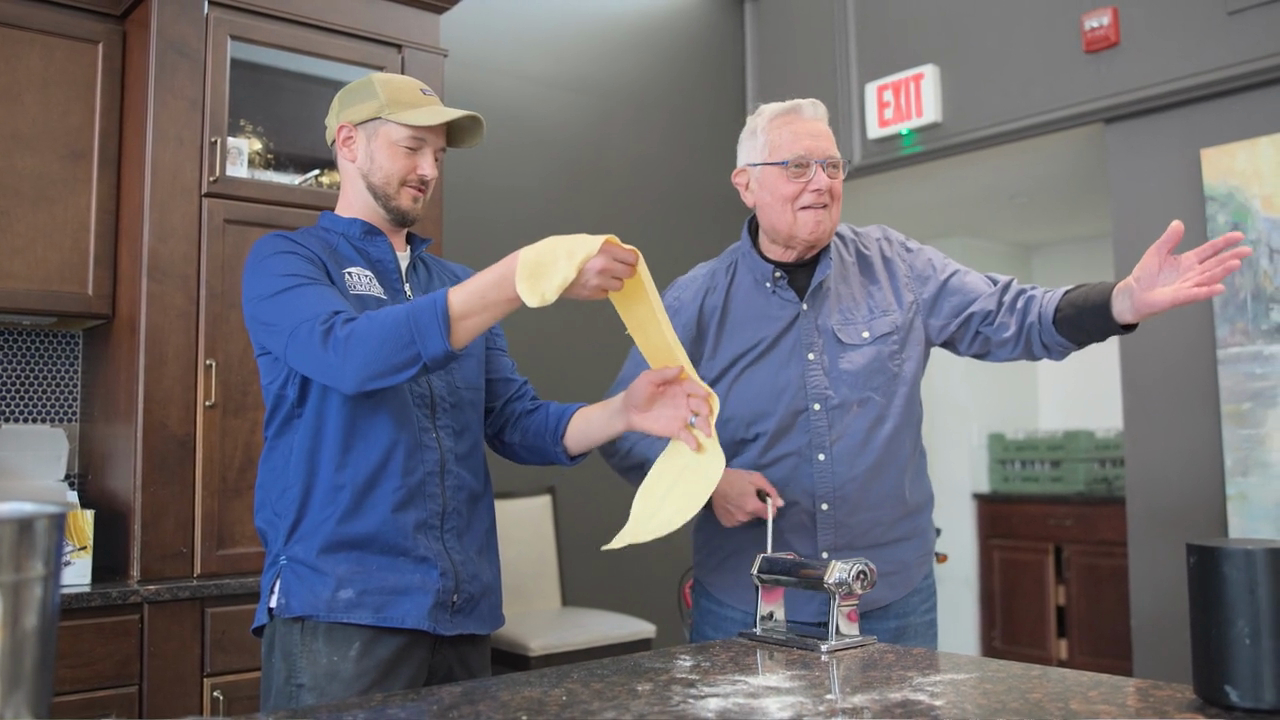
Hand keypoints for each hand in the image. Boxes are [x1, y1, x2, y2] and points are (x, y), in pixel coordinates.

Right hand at [563, 242, 638, 299]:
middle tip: (618, 267)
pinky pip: (605, 293)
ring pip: (619, 285)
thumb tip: (618, 250)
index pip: (632, 257)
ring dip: (614, 281)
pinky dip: (602, 289)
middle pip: (630, 273)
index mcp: (604, 249)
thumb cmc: (558, 252)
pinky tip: (592, 282)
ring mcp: (598, 282)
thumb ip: (603, 246)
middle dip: (625, 270)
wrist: (542, 269)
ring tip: (603, 275)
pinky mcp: (591, 294)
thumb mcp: (583, 241)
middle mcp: (604, 266)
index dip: (630, 258)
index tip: (628, 258)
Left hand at [620, 366, 712, 449]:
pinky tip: (695, 446)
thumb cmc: (638, 391)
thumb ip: (664, 373)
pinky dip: (693, 441)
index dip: (700, 390)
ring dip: (705, 426)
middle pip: (700, 404)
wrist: (628, 411)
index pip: (693, 387)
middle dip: (705, 408)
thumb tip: (681, 368)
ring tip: (708, 432)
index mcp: (680, 387)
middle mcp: (685, 401)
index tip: (705, 394)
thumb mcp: (648, 378)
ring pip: (698, 420)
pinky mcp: (677, 430)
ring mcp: (682, 417)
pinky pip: (688, 436)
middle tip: (706, 413)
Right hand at [709, 468, 784, 527]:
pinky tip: (731, 504)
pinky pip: (737, 520)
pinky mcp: (726, 523)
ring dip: (746, 511)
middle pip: (758, 515)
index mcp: (752, 506)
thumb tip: (781, 504)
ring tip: (737, 499)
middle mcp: (744, 517)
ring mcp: (734, 521)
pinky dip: (736, 514)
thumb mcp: (756, 478)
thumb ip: (770, 491)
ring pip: (747, 518)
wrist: (711, 481)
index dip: (769, 507)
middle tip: (747, 495)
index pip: (770, 515)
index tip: (764, 500)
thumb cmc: (735, 477)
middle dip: (756, 507)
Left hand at [1110, 219, 1250, 324]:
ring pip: (1209, 278)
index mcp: (1188, 261)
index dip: (1224, 243)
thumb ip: (1169, 239)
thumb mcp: (1157, 251)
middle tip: (1247, 250)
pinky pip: (1196, 294)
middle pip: (1215, 264)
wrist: (1133, 293)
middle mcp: (1192, 273)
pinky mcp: (1180, 297)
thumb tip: (1178, 222)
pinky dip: (1207, 291)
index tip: (1239, 235)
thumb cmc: (1146, 274)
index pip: (1210, 250)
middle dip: (1231, 257)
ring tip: (1236, 264)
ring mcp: (1188, 286)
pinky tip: (1220, 287)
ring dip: (1222, 272)